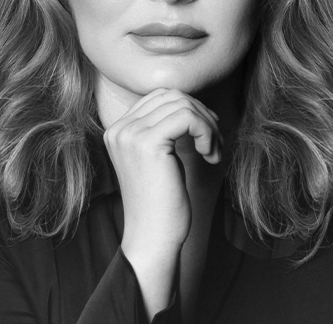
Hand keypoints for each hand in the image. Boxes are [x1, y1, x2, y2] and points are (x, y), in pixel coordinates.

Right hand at [103, 88, 220, 313]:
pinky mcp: (147, 143)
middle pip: (172, 96)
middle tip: (215, 144)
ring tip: (213, 153)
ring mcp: (130, 135)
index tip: (207, 136)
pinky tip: (210, 156)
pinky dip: (207, 132)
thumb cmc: (161, 204)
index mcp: (118, 130)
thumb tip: (194, 104)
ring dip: (208, 127)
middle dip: (202, 115)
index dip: (191, 110)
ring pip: (182, 104)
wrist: (153, 237)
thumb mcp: (161, 159)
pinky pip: (187, 117)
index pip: (160, 96)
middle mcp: (119, 129)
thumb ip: (165, 130)